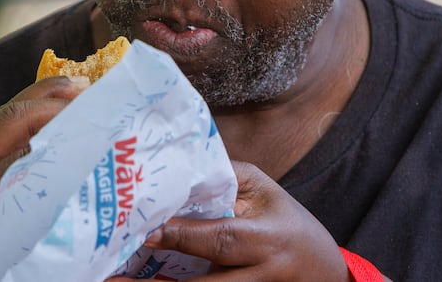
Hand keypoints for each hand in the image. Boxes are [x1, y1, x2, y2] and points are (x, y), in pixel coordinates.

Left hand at [108, 160, 351, 281]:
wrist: (325, 273)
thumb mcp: (267, 192)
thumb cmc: (290, 223)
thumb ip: (227, 179)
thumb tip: (181, 170)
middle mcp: (259, 275)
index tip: (147, 234)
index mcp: (267, 238)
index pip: (221, 238)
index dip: (183, 236)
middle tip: (117, 278)